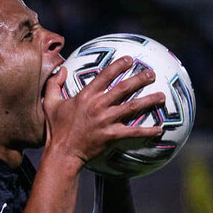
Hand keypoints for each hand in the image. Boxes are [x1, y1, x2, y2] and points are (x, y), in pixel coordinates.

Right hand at [42, 56, 164, 170]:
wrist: (62, 153)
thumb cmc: (56, 128)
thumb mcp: (50, 103)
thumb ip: (54, 84)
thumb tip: (61, 69)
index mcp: (86, 96)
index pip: (105, 75)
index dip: (119, 66)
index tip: (130, 60)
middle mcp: (98, 105)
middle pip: (124, 88)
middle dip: (140, 79)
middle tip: (152, 73)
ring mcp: (106, 120)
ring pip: (132, 107)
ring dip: (149, 100)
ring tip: (162, 96)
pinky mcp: (111, 135)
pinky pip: (133, 132)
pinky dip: (147, 131)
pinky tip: (160, 129)